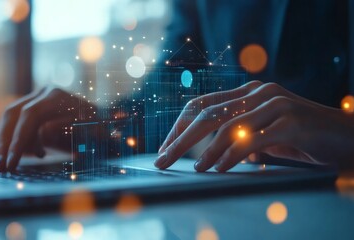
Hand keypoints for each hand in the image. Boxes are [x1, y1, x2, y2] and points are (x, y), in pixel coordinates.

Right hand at [0, 87, 96, 171]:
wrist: (105, 122)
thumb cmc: (98, 128)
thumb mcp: (87, 132)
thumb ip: (66, 131)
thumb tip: (43, 131)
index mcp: (56, 96)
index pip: (29, 114)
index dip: (18, 138)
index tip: (12, 160)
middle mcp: (44, 93)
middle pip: (13, 113)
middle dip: (4, 141)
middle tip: (0, 165)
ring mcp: (37, 99)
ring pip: (10, 118)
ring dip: (4, 141)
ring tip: (3, 163)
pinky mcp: (34, 109)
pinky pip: (16, 123)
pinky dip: (13, 140)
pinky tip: (19, 156)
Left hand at [155, 81, 353, 171]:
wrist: (348, 137)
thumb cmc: (305, 137)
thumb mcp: (267, 133)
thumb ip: (241, 135)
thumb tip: (210, 153)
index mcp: (250, 93)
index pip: (203, 105)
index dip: (180, 127)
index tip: (166, 148)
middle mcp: (260, 93)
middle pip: (207, 113)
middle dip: (181, 138)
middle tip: (163, 160)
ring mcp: (276, 104)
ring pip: (227, 125)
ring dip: (205, 151)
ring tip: (194, 169)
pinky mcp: (292, 122)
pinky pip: (252, 139)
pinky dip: (232, 155)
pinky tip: (220, 168)